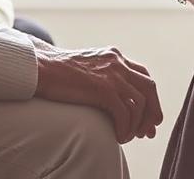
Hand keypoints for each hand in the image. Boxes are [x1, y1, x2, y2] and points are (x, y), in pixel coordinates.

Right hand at [34, 44, 162, 143]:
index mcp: (115, 56)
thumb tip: (118, 101)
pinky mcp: (104, 88)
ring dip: (137, 125)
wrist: (41, 68)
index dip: (150, 98)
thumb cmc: (59, 73)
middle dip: (152, 112)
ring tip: (126, 137)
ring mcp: (112, 74)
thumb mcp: (89, 68)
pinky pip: (125, 114)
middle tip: (147, 132)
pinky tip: (118, 137)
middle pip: (149, 88)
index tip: (148, 118)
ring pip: (140, 104)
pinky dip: (125, 129)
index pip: (144, 76)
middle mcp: (117, 62)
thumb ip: (105, 76)